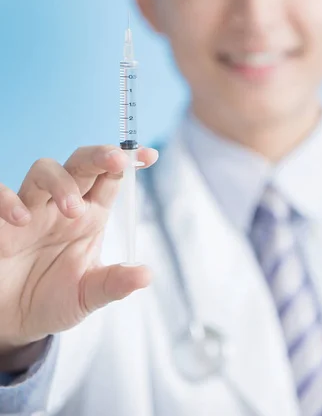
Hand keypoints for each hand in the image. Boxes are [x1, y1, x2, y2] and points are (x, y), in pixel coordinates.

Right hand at [0, 145, 157, 353]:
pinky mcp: (2, 222)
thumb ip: (113, 283)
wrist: (12, 322)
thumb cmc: (53, 300)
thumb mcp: (87, 296)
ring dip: (60, 181)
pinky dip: (8, 199)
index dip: (128, 161)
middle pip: (82, 164)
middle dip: (99, 155)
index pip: (112, 178)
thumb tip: (146, 275)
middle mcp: (62, 205)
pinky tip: (21, 219)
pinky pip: (0, 193)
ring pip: (44, 169)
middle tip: (115, 160)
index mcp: (90, 216)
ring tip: (72, 210)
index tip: (149, 155)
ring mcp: (31, 209)